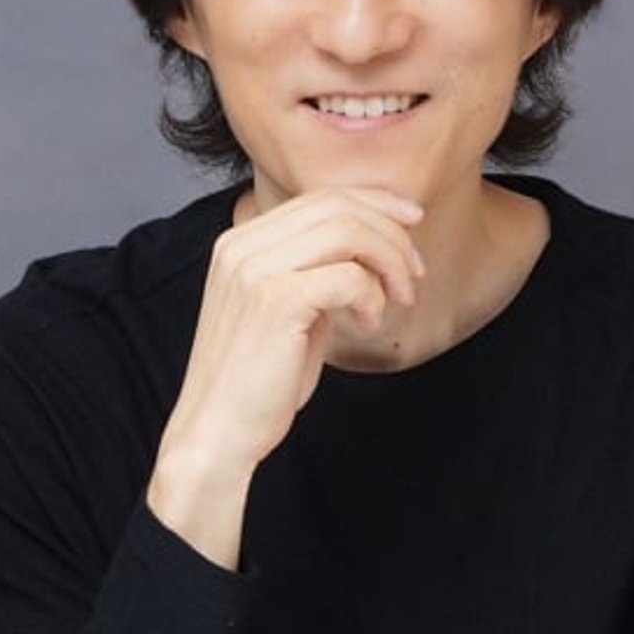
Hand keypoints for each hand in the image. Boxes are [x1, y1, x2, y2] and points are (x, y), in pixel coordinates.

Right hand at [148, 186, 423, 568]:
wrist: (218, 434)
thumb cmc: (258, 382)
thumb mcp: (287, 312)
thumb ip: (315, 273)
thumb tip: (372, 247)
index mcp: (241, 242)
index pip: (321, 199)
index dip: (375, 203)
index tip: (412, 222)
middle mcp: (242, 246)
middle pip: (340, 207)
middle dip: (391, 235)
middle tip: (415, 274)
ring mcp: (255, 270)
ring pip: (349, 232)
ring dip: (390, 264)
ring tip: (399, 300)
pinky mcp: (276, 301)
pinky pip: (349, 277)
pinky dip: (371, 298)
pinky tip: (366, 326)